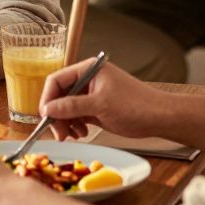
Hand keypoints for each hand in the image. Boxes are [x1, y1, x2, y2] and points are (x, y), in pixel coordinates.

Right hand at [40, 60, 163, 141]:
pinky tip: (81, 134)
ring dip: (65, 122)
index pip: (57, 80)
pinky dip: (74, 126)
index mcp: (88, 70)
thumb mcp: (100, 105)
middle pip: (60, 95)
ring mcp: (92, 94)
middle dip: (57, 114)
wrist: (160, 118)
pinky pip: (77, 116)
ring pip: (67, 108)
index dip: (48, 98)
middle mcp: (88, 79)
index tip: (45, 116)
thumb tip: (47, 109)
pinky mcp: (96, 108)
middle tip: (58, 133)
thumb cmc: (136, 106)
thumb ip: (72, 106)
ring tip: (72, 135)